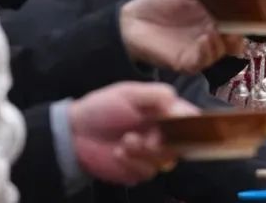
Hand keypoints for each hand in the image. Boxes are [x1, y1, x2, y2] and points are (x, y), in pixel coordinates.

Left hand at [69, 82, 197, 184]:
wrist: (74, 133)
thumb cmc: (101, 107)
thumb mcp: (127, 93)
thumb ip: (154, 94)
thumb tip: (175, 99)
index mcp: (163, 111)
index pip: (188, 117)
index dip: (190, 121)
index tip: (178, 122)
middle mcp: (163, 133)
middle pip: (182, 142)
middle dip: (166, 141)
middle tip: (150, 137)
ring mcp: (152, 153)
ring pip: (166, 159)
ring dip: (145, 151)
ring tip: (125, 141)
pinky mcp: (139, 170)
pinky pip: (148, 172)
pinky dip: (133, 163)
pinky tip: (118, 153)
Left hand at [121, 0, 245, 71]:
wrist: (134, 19)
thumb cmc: (160, 0)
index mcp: (215, 16)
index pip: (239, 21)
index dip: (248, 19)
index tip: (252, 11)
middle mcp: (211, 34)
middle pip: (235, 40)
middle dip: (240, 35)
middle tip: (239, 26)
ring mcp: (200, 49)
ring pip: (222, 52)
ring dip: (222, 43)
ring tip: (217, 30)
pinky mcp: (187, 62)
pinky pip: (203, 61)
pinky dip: (207, 51)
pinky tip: (203, 38)